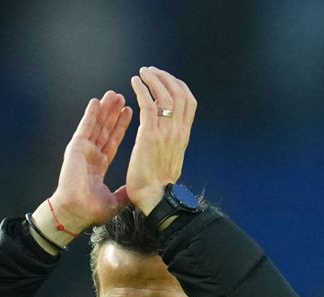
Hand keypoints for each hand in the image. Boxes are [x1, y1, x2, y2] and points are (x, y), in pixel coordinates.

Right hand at [36, 91, 131, 242]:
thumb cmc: (91, 210)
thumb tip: (134, 190)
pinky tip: (96, 101)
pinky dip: (90, 114)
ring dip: (105, 109)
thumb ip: (124, 192)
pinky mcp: (76, 147)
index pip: (113, 141)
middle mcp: (91, 155)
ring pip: (96, 125)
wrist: (76, 211)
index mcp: (99, 166)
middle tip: (122, 97)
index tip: (129, 113)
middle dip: (114, 113)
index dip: (121, 127)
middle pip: (105, 129)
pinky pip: (85, 127)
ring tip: (113, 94)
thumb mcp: (114, 200)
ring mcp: (83, 150)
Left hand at [126, 67, 196, 215]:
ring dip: (153, 79)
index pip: (189, 101)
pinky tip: (134, 82)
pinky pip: (148, 103)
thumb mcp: (172, 160)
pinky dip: (141, 89)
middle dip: (165, 77)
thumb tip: (164, 133)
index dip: (178, 85)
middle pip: (179, 92)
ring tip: (143, 73)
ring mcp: (165, 132)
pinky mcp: (150, 135)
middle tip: (151, 71)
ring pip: (164, 94)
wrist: (156, 199)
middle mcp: (178, 130)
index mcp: (183, 136)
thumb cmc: (159, 187)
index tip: (166, 79)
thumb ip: (170, 143)